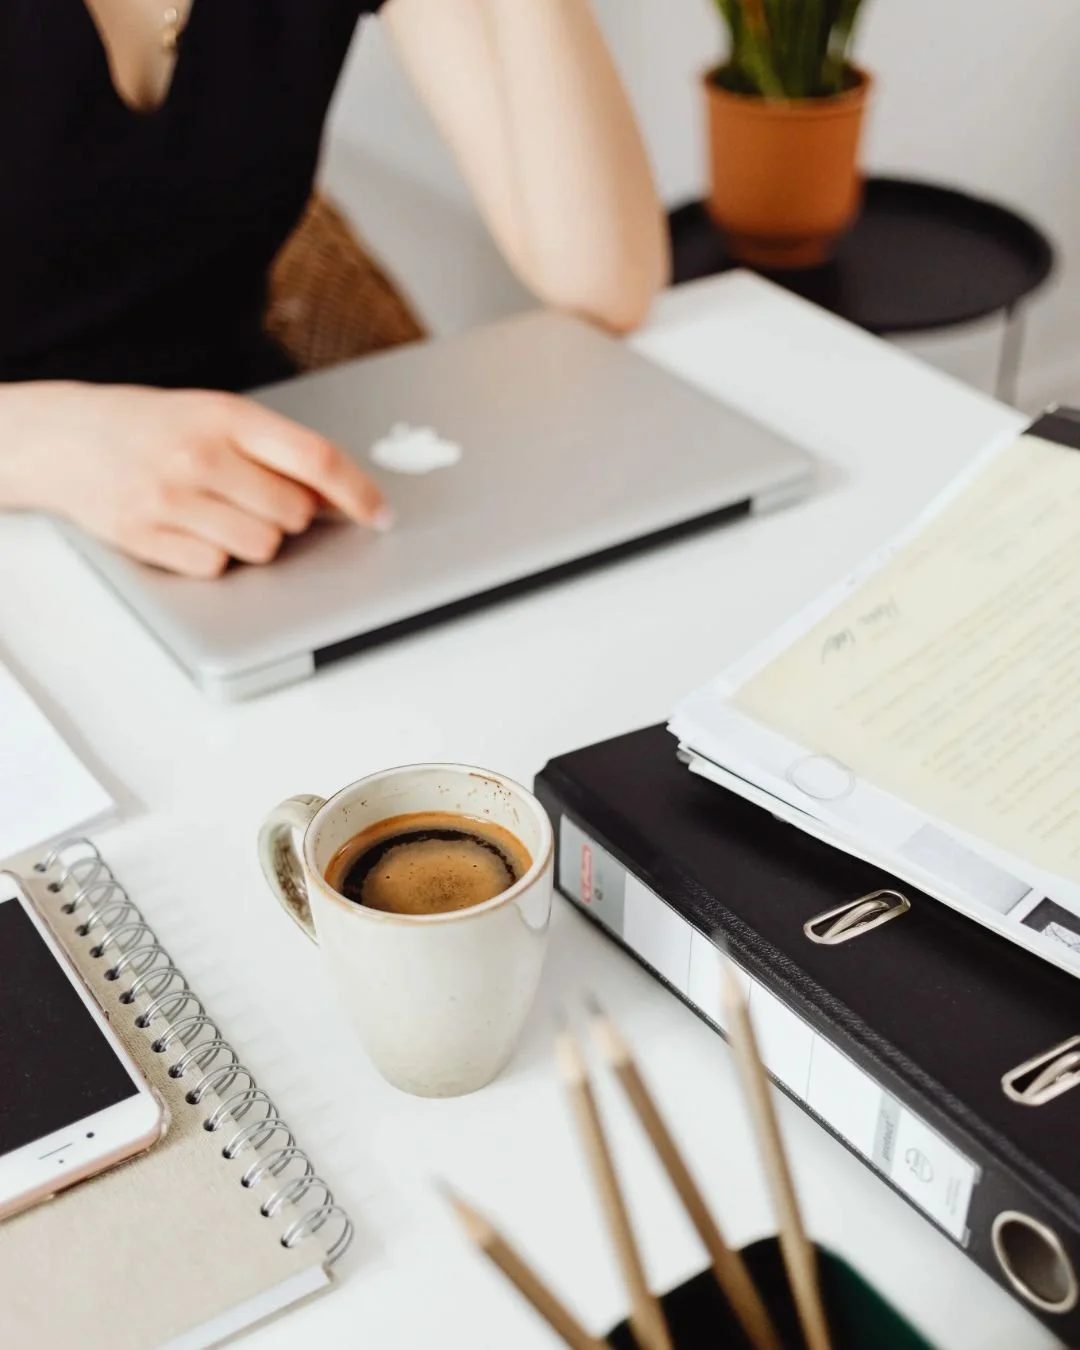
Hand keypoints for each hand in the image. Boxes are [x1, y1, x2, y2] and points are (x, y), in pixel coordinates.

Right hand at [0, 381, 391, 577]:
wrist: (64, 438)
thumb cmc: (154, 427)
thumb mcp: (216, 417)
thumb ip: (276, 450)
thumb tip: (340, 496)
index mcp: (227, 416)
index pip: (315, 458)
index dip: (357, 493)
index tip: (380, 515)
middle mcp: (199, 455)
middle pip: (293, 514)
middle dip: (289, 515)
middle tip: (255, 497)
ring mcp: (171, 499)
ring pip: (261, 548)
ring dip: (253, 539)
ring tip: (218, 511)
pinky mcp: (147, 537)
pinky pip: (216, 567)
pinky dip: (213, 556)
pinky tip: (189, 528)